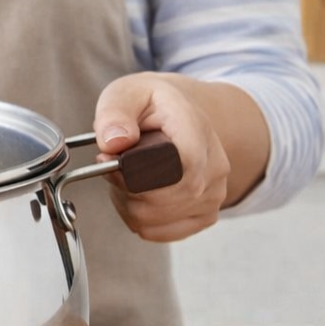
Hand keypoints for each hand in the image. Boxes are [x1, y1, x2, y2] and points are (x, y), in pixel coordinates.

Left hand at [92, 72, 231, 242]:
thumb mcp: (126, 94)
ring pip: (153, 219)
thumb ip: (115, 113)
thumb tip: (114, 142)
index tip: (109, 158)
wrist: (179, 115)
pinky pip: (158, 232)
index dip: (136, 172)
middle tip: (112, 166)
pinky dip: (137, 218)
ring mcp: (213, 195)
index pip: (180, 167)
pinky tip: (138, 194)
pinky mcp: (204, 216)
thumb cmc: (152, 105)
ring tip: (126, 177)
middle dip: (124, 187)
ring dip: (127, 202)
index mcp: (198, 129)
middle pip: (161, 200)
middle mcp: (215, 167)